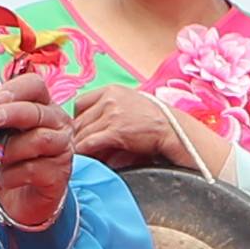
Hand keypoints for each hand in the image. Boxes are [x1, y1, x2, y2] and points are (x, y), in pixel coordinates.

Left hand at [0, 62, 78, 227]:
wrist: (13, 201)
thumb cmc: (7, 163)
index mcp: (40, 107)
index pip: (35, 86)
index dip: (16, 89)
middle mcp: (56, 124)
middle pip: (39, 110)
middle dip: (12, 113)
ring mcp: (62, 148)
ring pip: (39, 139)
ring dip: (10, 150)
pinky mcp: (60, 173)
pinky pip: (35, 169)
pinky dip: (12, 174)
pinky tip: (4, 178)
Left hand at [65, 85, 181, 170]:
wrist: (172, 129)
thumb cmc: (153, 119)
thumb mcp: (129, 103)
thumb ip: (109, 108)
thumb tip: (90, 125)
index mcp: (111, 90)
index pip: (80, 102)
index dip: (78, 119)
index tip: (81, 130)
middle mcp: (109, 99)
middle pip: (79, 120)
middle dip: (77, 136)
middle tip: (77, 148)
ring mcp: (112, 114)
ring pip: (82, 133)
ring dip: (79, 146)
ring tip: (80, 156)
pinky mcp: (115, 131)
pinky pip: (89, 143)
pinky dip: (84, 152)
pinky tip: (85, 159)